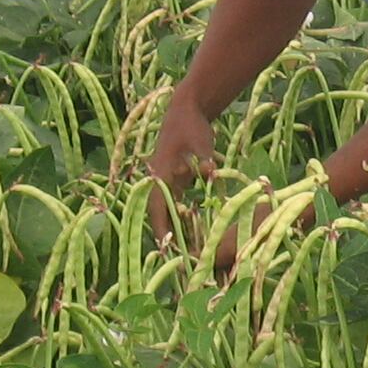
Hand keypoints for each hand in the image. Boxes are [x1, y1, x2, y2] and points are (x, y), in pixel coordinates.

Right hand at [146, 97, 215, 246]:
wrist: (187, 109)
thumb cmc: (190, 126)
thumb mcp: (199, 142)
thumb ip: (204, 161)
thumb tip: (210, 175)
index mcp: (159, 175)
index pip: (156, 208)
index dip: (161, 229)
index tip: (166, 248)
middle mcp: (159, 181)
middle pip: (160, 214)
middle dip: (167, 235)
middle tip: (177, 258)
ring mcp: (167, 181)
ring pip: (167, 210)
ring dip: (174, 228)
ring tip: (184, 251)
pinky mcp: (177, 179)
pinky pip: (177, 203)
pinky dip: (182, 216)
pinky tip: (193, 232)